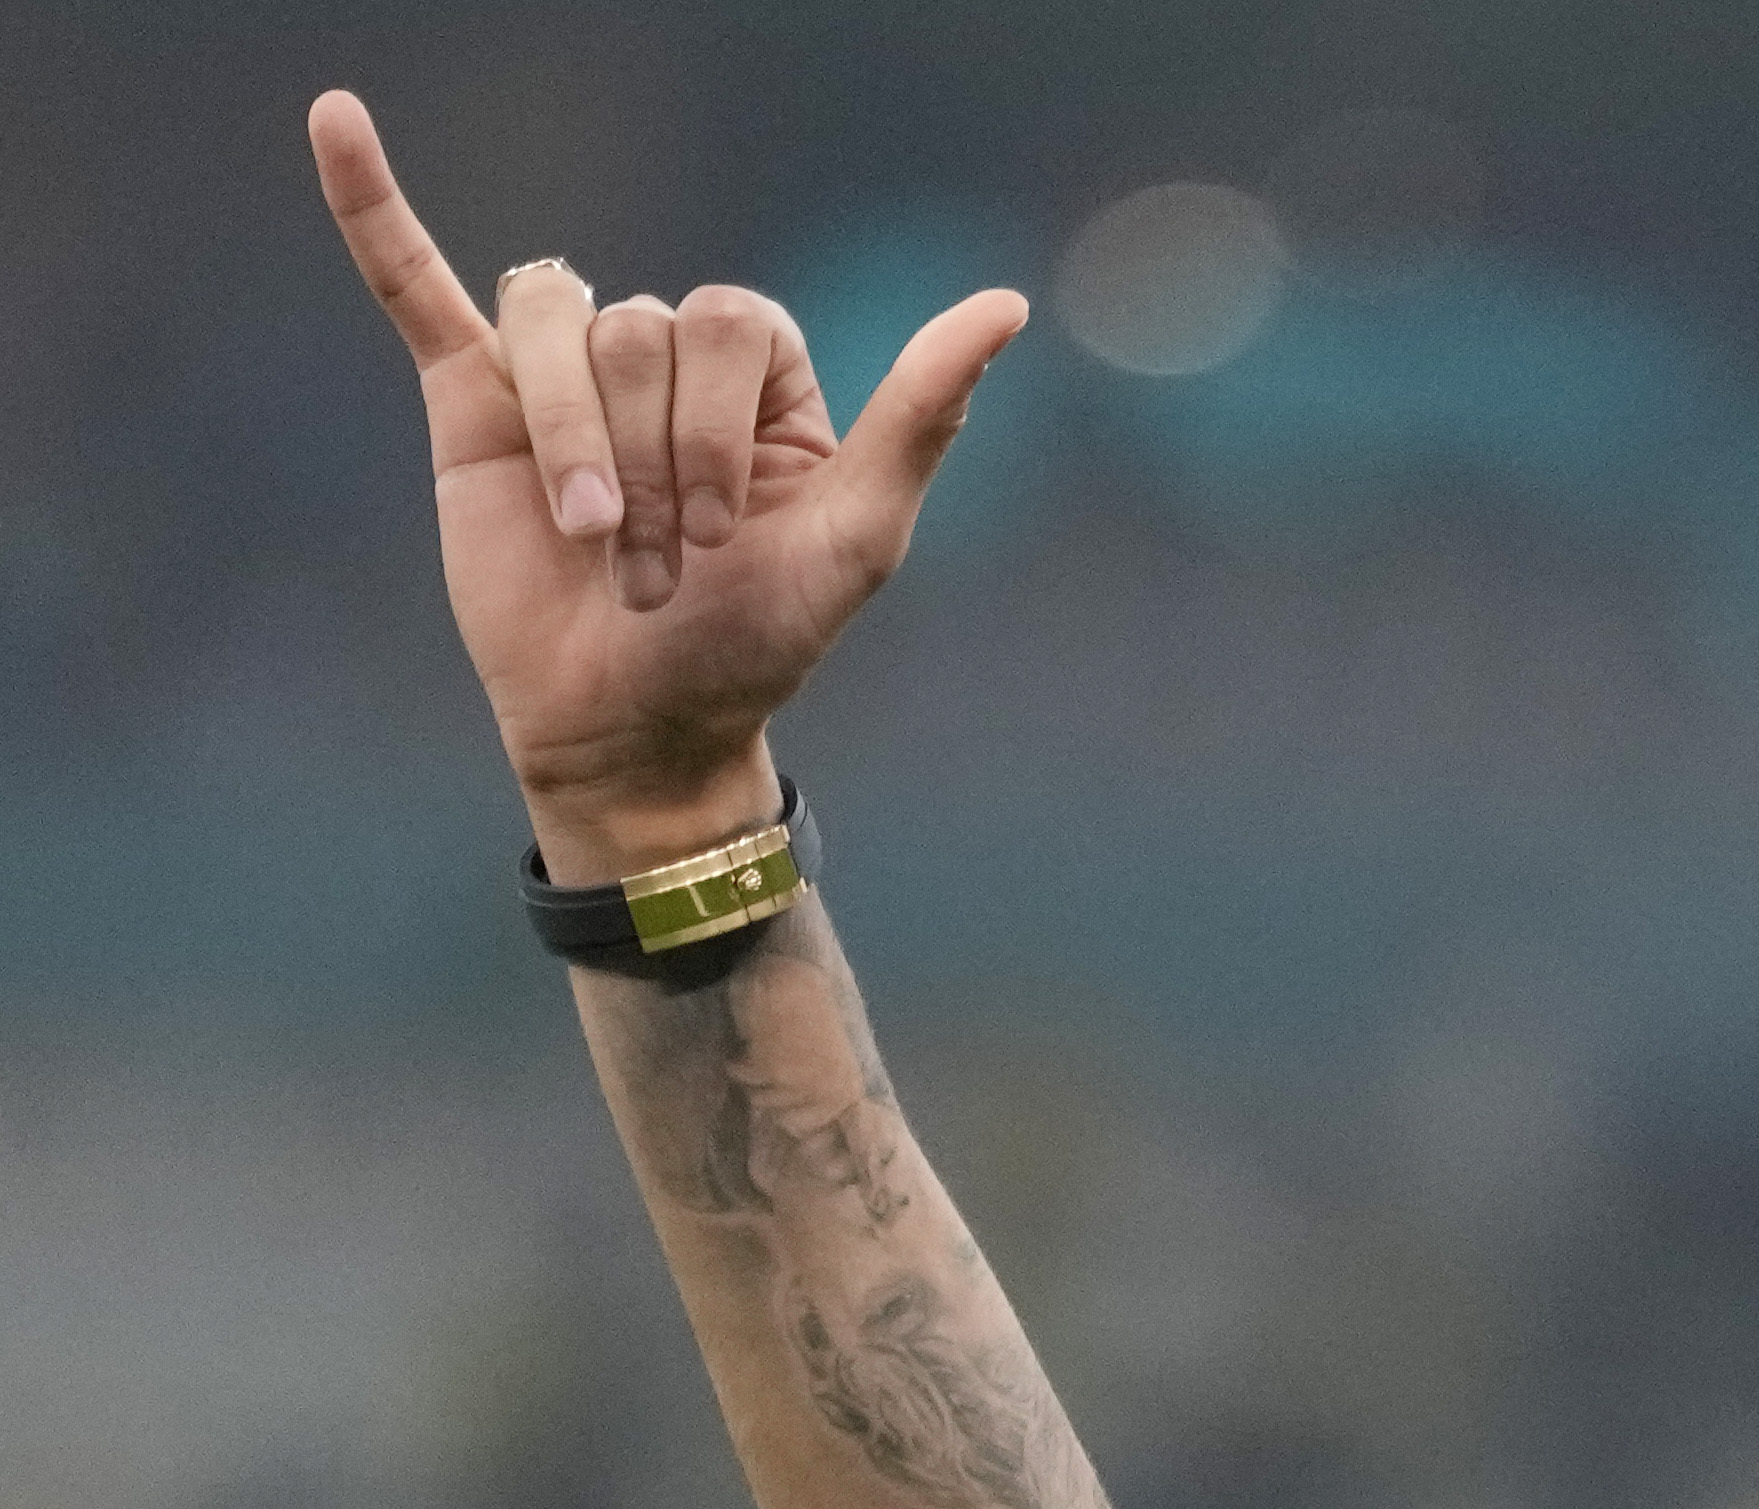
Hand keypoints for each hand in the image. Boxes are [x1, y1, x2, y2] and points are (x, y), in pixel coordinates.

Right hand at [308, 91, 1026, 874]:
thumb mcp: (859, 536)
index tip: (724, 536)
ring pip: (555, 323)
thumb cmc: (753, 640)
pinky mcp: (470, 400)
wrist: (638, 724)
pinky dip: (371, 204)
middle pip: (636, 329)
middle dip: (645, 459)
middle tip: (655, 561)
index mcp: (755, 374)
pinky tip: (335, 119)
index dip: (714, 428)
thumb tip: (1008, 302)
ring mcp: (562, 373)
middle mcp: (659, 361)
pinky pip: (416, 283)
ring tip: (594, 541)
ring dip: (575, 441)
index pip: (723, 321)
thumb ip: (923, 414)